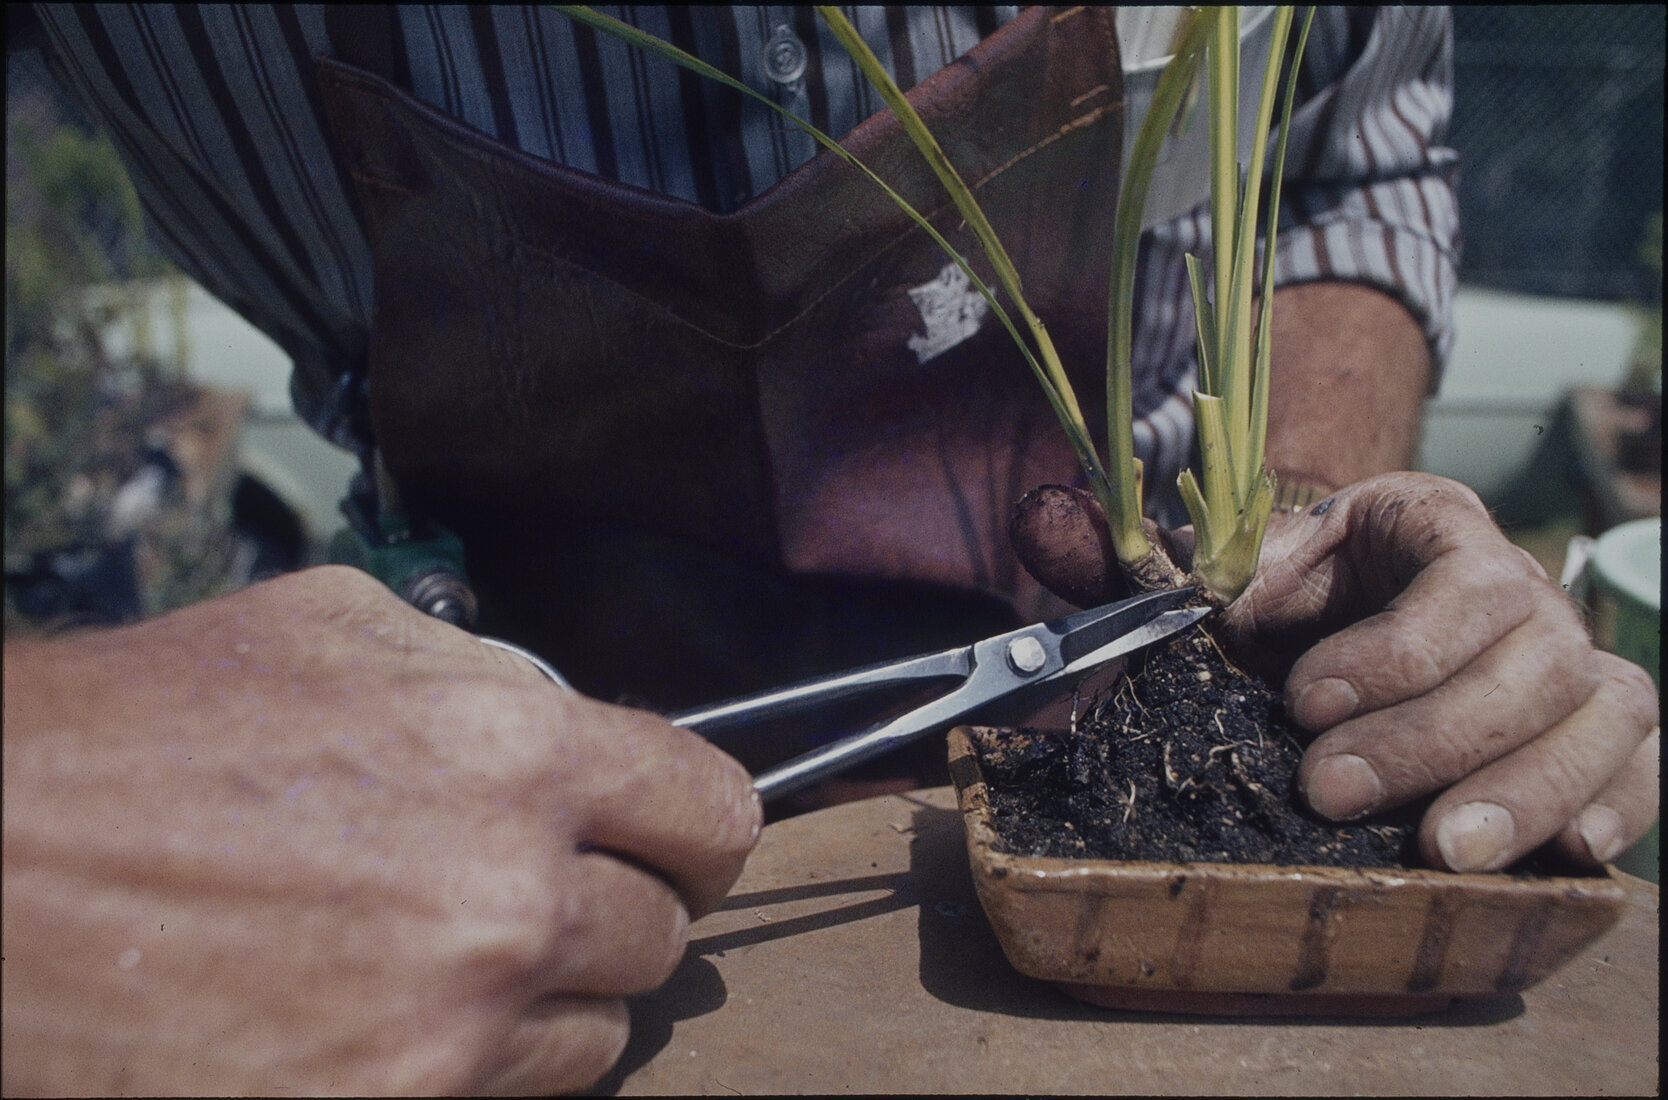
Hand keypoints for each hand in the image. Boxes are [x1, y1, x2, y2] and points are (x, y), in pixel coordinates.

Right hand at [2, 566, 760, 1095]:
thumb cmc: (147, 730)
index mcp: (514, 750)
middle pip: (661, 933)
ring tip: (455, 959)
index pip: (713, 811)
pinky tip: (402, 1014)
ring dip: (552, 998)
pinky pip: (512, 1099)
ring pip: (599, 1033)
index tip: (679, 842)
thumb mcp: (340, 629)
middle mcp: (506, 894)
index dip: (701, 828)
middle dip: (614, 909)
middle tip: (538, 895)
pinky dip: (481, 1063)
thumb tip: (567, 717)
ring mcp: (451, 1022)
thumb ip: (488, 675)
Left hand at [1010, 474, 1658, 872]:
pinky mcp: (1603, 729)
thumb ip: (1148, 564)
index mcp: (1435, 527)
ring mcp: (1572, 660)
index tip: (1303, 703)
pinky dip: (1613, 805)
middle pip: (1526, 657)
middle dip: (1428, 735)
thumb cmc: (1292, 604)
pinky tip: (1562, 855)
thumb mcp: (1228, 577)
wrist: (1351, 621)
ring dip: (1521, 789)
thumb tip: (1043, 526)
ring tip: (1440, 852)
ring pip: (1595, 713)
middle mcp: (1523, 587)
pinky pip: (1639, 760)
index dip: (1392, 649)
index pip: (1455, 578)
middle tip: (1334, 793)